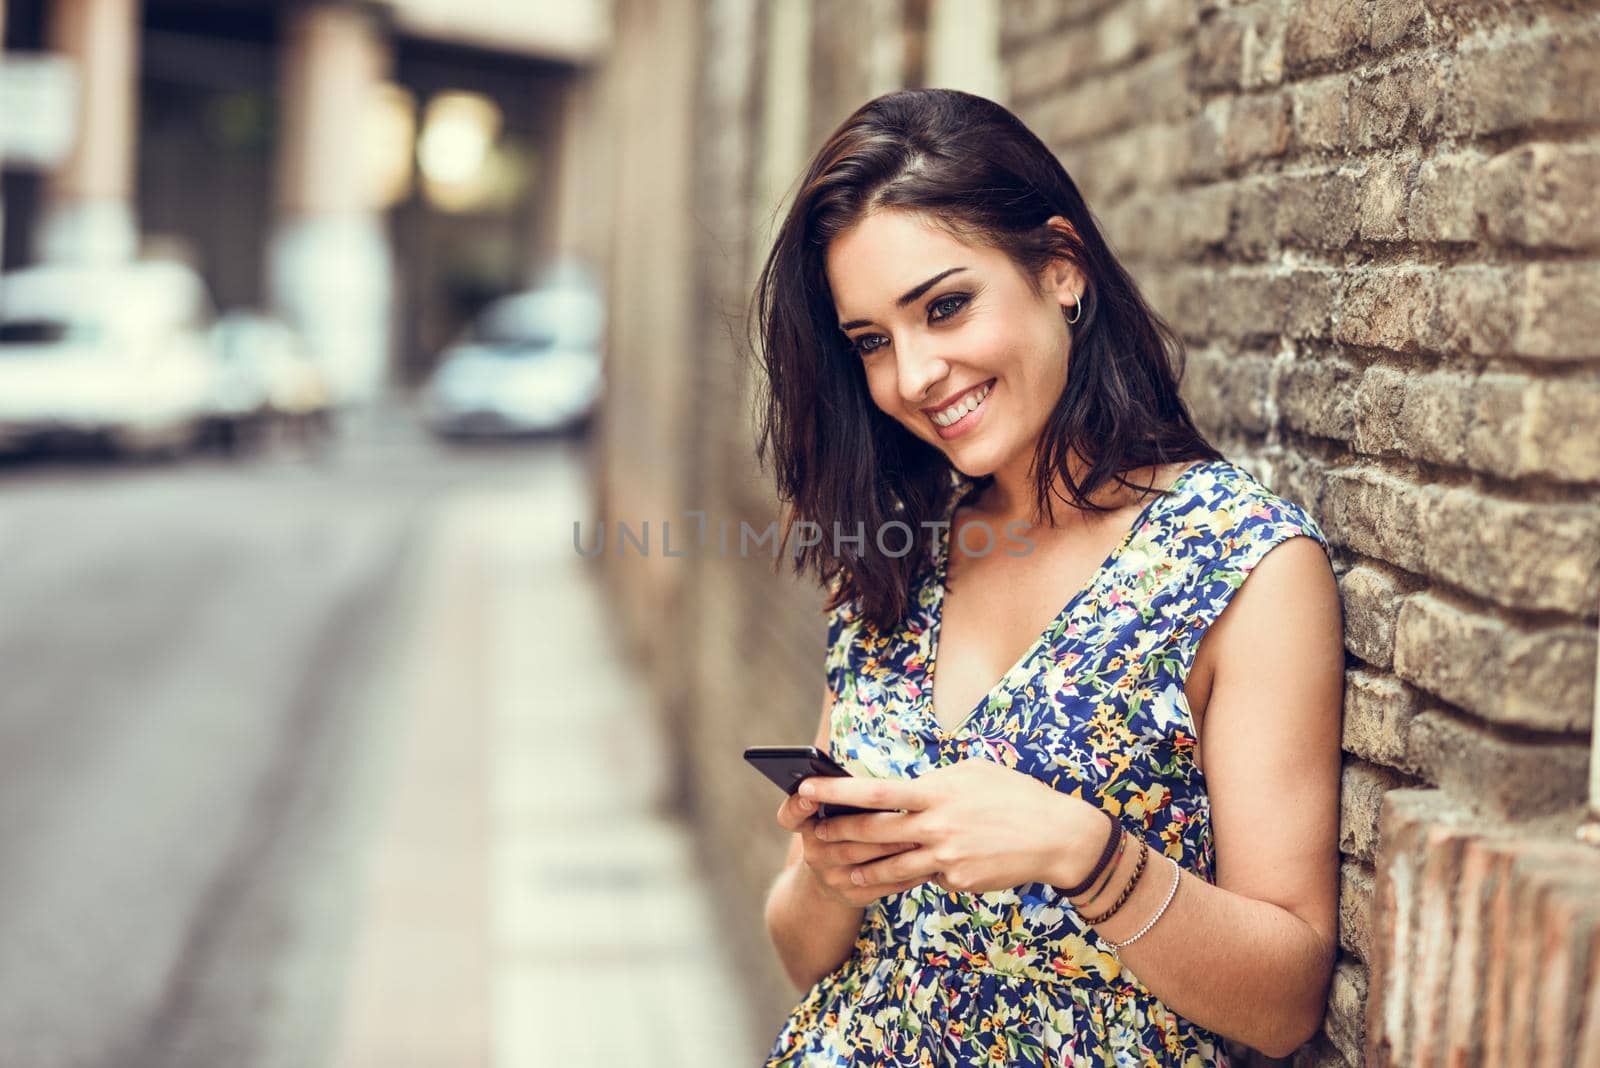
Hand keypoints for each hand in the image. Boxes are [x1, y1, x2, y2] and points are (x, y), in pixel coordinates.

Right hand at [774, 790, 923, 907]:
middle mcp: (814, 853)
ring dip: (895, 847)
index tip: (808, 793)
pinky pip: (882, 884)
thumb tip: (863, 778)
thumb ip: (845, 798)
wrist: (833, 884)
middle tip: (901, 813)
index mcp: (807, 827)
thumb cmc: (844, 832)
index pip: (790, 816)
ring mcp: (831, 878)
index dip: (796, 806)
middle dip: (872, 824)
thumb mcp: (834, 815)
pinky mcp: (851, 897)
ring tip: (922, 835)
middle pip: (841, 835)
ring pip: (865, 860)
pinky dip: (906, 872)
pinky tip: (926, 860)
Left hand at [798, 758, 1106, 894]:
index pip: (876, 792)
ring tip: (839, 867)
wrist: (1058, 837)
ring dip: (860, 867)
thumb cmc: (1015, 795)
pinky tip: (904, 873)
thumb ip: (936, 782)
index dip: (837, 792)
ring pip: (891, 867)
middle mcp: (937, 826)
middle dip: (837, 834)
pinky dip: (914, 873)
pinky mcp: (958, 881)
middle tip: (812, 836)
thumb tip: (908, 790)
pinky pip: (926, 877)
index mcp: (937, 792)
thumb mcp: (973, 772)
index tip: (807, 787)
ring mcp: (946, 859)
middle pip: (873, 834)